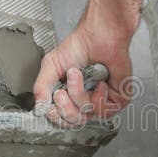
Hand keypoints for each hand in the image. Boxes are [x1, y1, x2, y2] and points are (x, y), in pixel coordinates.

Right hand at [33, 0, 136, 125]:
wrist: (99, 35)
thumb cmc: (79, 45)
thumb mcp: (50, 66)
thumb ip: (41, 88)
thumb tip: (39, 109)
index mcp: (71, 96)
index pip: (62, 119)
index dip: (56, 115)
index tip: (54, 98)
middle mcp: (86, 100)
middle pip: (73, 121)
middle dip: (65, 105)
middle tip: (63, 89)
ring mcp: (103, 100)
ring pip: (87, 115)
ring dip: (78, 94)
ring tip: (79, 76)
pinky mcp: (118, 99)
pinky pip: (104, 110)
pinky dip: (98, 96)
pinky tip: (99, 82)